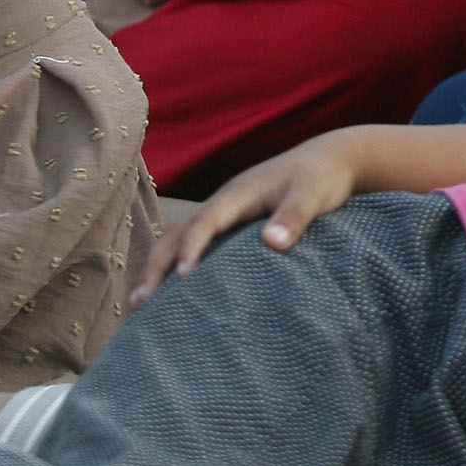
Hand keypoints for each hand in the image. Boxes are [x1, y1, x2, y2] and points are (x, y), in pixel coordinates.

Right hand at [140, 134, 366, 298]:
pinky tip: (169, 292)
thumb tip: (271, 243)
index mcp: (238, 194)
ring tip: (138, 305)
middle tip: (138, 303)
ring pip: (178, 238)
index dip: (192, 248)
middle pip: (177, 232)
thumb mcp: (313, 195)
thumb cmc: (321, 178)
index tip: (183, 277)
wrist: (327, 160)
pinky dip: (173, 264)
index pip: (205, 222)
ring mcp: (222, 213)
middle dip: (157, 265)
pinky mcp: (228, 224)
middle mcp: (222, 203)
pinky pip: (192, 242)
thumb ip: (293, 216)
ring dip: (158, 267)